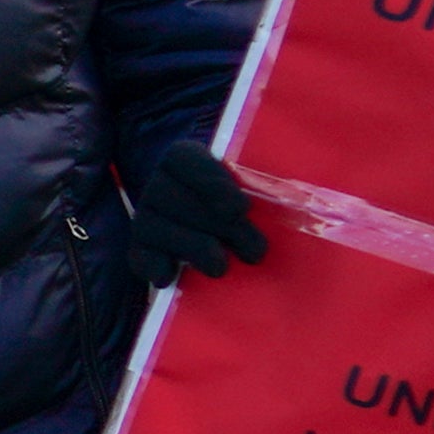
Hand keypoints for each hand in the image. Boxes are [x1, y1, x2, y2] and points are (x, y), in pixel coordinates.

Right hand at [124, 137, 267, 283]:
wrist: (196, 201)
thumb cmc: (237, 191)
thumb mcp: (248, 175)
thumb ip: (261, 181)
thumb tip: (294, 201)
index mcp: (183, 155)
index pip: (188, 161)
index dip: (212, 185)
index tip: (241, 208)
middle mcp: (158, 180)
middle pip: (180, 202)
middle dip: (220, 229)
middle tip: (255, 251)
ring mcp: (145, 212)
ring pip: (158, 228)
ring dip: (194, 249)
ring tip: (222, 266)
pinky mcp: (139, 242)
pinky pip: (139, 254)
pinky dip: (153, 266)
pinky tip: (170, 277)